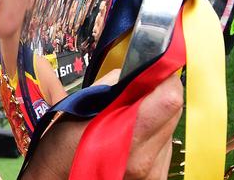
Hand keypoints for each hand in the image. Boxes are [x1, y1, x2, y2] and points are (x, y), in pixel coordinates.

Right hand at [23, 74, 182, 179]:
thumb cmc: (60, 152)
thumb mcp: (71, 113)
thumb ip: (103, 91)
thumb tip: (128, 71)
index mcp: (125, 141)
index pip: (168, 100)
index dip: (165, 76)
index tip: (155, 65)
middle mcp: (145, 161)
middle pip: (174, 110)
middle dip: (158, 92)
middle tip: (136, 87)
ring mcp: (153, 173)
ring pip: (171, 126)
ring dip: (155, 114)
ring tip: (127, 115)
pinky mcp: (156, 178)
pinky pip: (165, 143)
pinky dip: (153, 132)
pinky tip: (130, 133)